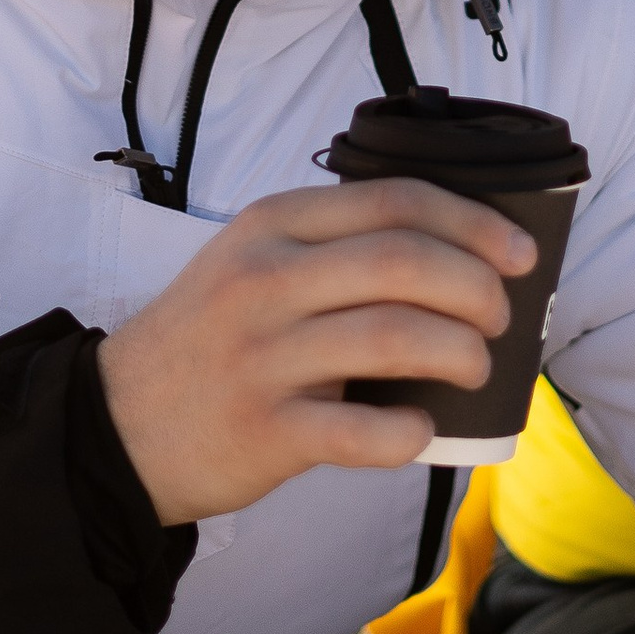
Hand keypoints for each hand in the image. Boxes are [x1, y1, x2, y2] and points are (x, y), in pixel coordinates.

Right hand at [98, 178, 532, 522]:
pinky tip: (420, 430)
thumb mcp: (251, 264)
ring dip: (459, 353)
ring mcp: (262, 358)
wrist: (114, 427)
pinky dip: (407, 432)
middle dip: (477, 287)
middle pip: (403, 262)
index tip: (520, 252)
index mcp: (271, 226)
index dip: (473, 222)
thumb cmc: (209, 341)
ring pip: (393, 336)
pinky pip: (361, 431)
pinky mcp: (264, 432)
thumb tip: (456, 256)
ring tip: (477, 369)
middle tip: (501, 318)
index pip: (393, 201)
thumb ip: (331, 249)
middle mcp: (265, 282)